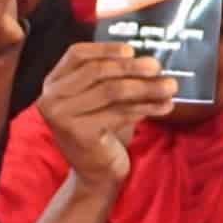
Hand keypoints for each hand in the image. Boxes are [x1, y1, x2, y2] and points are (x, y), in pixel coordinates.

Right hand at [34, 42, 176, 196]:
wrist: (95, 174)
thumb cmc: (102, 131)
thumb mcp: (102, 99)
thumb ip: (114, 77)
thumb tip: (148, 59)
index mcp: (54, 82)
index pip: (77, 54)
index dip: (106, 49)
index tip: (133, 50)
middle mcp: (51, 97)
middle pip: (97, 71)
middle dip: (132, 68)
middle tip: (158, 67)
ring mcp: (61, 116)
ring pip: (112, 91)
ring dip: (146, 88)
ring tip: (171, 87)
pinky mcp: (78, 133)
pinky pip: (119, 112)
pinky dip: (146, 107)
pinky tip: (164, 106)